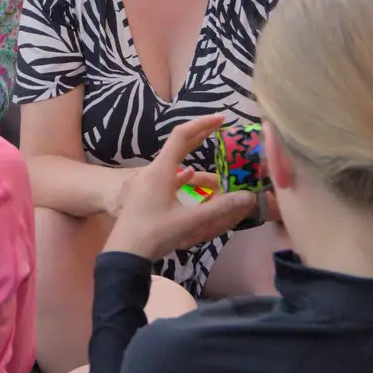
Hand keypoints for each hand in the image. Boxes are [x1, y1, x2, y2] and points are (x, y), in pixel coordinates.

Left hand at [103, 114, 257, 259]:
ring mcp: (146, 182)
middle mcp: (152, 171)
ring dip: (190, 153)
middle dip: (198, 134)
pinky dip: (180, 170)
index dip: (202, 124)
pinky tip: (187, 174)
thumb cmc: (154, 233)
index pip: (182, 136)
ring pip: (171, 161)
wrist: (124, 253)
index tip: (221, 119)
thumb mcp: (189, 221)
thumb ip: (220, 208)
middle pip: (177, 145)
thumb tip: (248, 197)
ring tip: (207, 148)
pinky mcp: (144, 194)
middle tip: (218, 126)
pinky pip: (166, 174)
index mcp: (161, 170)